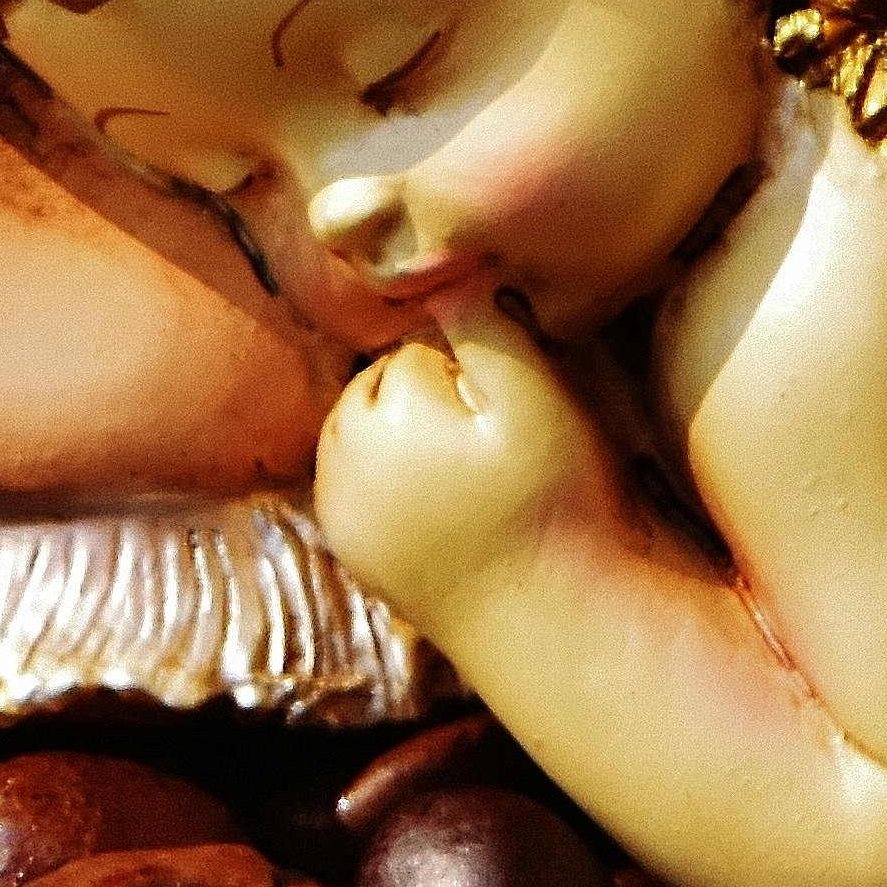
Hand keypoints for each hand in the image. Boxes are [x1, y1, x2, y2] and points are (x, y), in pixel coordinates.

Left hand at [313, 306, 616, 610]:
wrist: (546, 616)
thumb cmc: (553, 501)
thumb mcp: (535, 397)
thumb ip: (483, 324)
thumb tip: (440, 270)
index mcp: (381, 410)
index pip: (419, 347)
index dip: (475, 370)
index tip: (511, 417)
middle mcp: (338, 455)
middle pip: (382, 384)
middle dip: (429, 397)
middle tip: (492, 448)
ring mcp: (334, 503)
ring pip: (367, 427)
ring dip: (406, 432)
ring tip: (470, 474)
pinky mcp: (344, 540)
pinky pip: (359, 476)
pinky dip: (390, 476)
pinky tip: (442, 500)